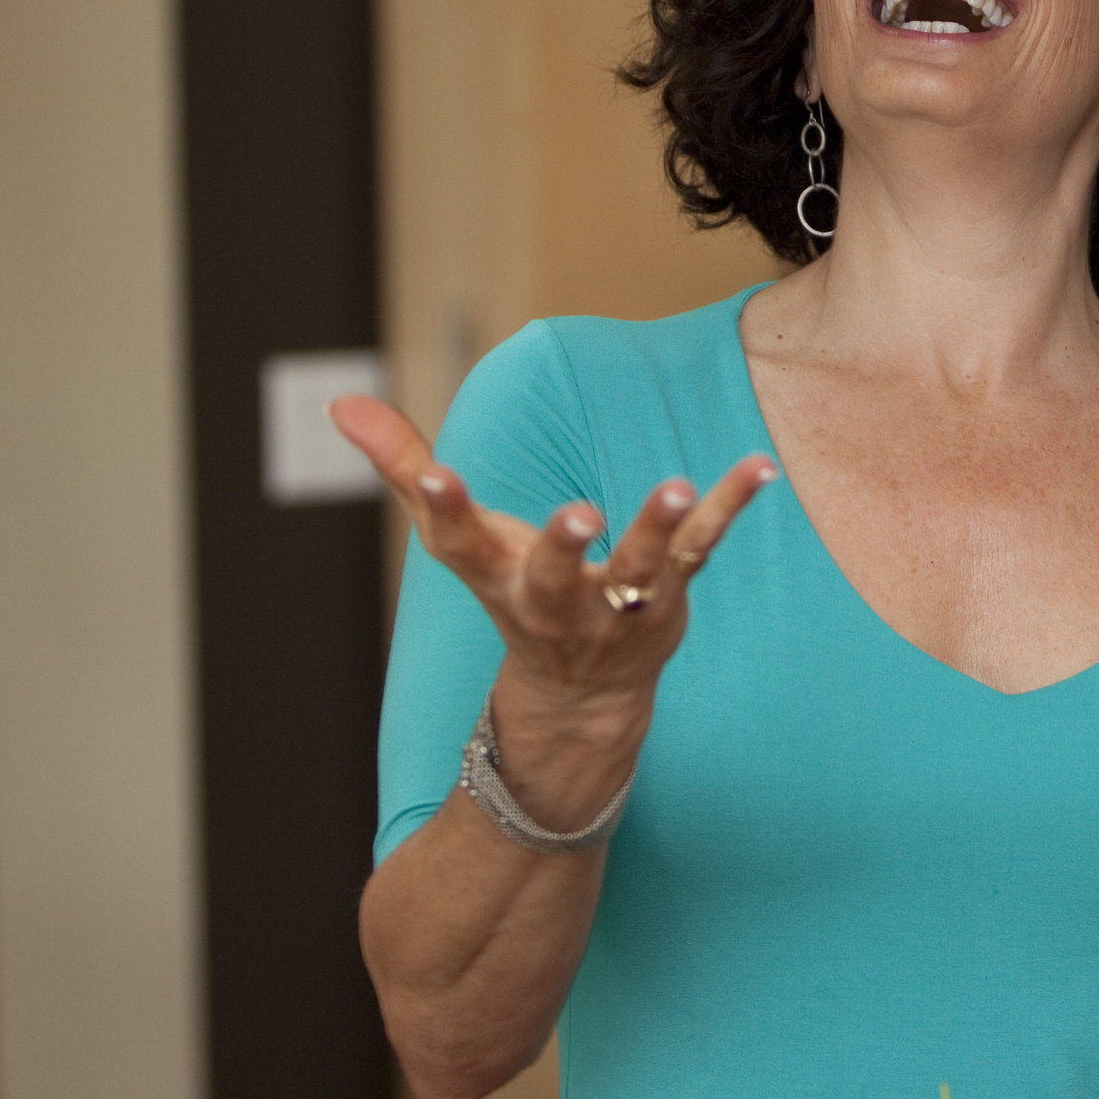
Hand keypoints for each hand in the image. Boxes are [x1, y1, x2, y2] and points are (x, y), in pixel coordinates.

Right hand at [331, 393, 775, 824]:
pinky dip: (729, 506)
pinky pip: (702, 548)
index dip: (444, 505)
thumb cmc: (512, 590)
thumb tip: (340, 402)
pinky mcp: (669, 595)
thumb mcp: (455, 537)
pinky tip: (758, 466)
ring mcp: (615, 604)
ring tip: (675, 482)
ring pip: (638, 569)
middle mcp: (553, 599)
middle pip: (553, 576)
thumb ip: (400, 466)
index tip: (434, 472)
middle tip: (580, 514)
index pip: (458, 542)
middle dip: (563, 547)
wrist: (580, 695)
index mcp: (493, 576)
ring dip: (655, 527)